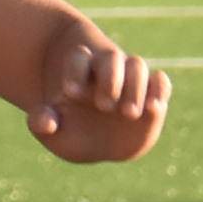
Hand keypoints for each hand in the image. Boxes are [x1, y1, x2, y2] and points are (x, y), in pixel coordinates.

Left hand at [29, 26, 168, 163]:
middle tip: (104, 106)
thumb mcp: (52, 133)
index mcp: (79, 75)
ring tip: (129, 114)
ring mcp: (131, 81)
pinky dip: (160, 90)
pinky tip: (153, 108)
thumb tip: (45, 122)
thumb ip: (41, 124)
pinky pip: (160, 82)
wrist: (101, 144)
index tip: (70, 93)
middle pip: (110, 58)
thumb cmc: (73, 133)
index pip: (77, 58)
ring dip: (135, 86)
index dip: (74, 70)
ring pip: (137, 66)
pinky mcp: (152, 95)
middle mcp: (107, 72)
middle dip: (109, 79)